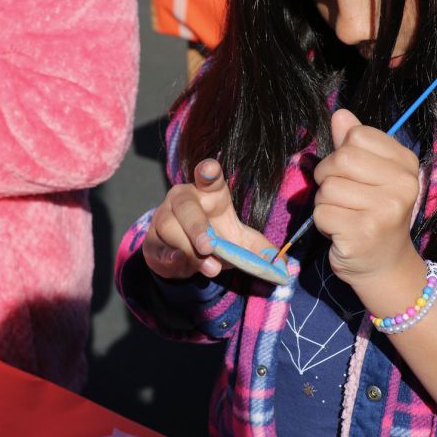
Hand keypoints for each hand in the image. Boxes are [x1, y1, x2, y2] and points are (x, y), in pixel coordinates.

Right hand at [143, 159, 276, 279]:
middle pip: (185, 206)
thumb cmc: (213, 237)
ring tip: (209, 267)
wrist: (183, 257)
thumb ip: (260, 250)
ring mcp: (163, 218)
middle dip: (196, 226)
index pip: (207, 176)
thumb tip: (284, 265)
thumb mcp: (239, 241)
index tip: (210, 169)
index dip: (208, 171)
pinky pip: (158, 247)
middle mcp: (182, 199)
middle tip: (208, 246)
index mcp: (207, 193)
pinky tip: (180, 264)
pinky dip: (170, 257)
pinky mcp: (152, 240)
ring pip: (169, 228)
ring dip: (188, 249)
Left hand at [313, 109, 420, 286]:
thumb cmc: (373, 215)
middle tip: (341, 198)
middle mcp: (402, 185)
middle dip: (328, 178)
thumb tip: (340, 113)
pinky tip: (341, 232)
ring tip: (344, 216)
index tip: (351, 175)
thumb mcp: (369, 176)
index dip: (341, 154)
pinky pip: (321, 213)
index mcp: (406, 164)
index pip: (357, 135)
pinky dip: (322, 223)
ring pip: (327, 188)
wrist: (385, 266)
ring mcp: (385, 211)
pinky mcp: (363, 233)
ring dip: (325, 203)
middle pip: (340, 159)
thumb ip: (354, 144)